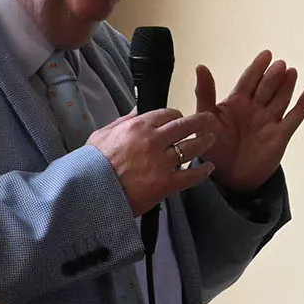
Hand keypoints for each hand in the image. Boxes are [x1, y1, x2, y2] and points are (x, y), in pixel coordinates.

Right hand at [89, 107, 216, 216]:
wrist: (91, 192)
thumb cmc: (92, 165)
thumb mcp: (102, 134)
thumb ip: (122, 121)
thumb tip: (137, 110)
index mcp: (137, 126)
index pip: (166, 114)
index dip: (175, 115)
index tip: (178, 119)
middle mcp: (153, 140)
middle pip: (185, 126)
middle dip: (199, 121)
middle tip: (208, 120)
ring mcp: (162, 162)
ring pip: (191, 147)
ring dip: (204, 142)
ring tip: (211, 140)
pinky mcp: (166, 183)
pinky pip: (191, 176)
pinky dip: (203, 172)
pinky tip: (209, 168)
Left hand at [197, 50, 303, 192]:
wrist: (228, 179)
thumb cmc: (214, 148)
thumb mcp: (206, 120)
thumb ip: (205, 94)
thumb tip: (200, 66)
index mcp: (236, 102)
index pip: (248, 80)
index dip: (257, 68)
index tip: (266, 55)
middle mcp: (255, 108)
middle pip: (267, 87)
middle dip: (273, 76)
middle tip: (279, 65)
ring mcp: (269, 120)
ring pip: (281, 99)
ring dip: (287, 86)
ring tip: (291, 72)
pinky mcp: (280, 135)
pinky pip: (294, 118)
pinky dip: (302, 106)